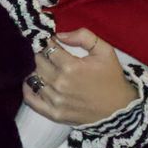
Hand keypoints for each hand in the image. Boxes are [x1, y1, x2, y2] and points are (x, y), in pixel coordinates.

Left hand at [20, 29, 137, 124]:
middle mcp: (60, 84)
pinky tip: (33, 82)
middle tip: (50, 54)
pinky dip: (28, 90)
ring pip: (34, 78)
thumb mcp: (104, 51)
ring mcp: (56, 100)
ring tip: (46, 68)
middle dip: (42, 55)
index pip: (47, 48)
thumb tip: (60, 34)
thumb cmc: (111, 77)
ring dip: (37, 71)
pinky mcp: (54, 113)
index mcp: (71, 67)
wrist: (119, 109)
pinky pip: (31, 100)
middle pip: (38, 62)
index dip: (48, 42)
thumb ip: (83, 36)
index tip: (52, 41)